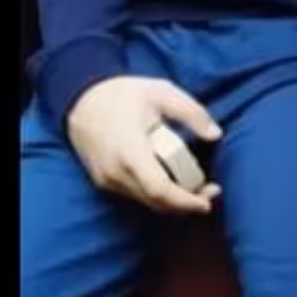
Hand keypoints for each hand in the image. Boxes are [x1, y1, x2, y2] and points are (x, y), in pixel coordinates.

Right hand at [65, 76, 223, 213]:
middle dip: (186, 204)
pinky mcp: (103, 182)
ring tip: (197, 188)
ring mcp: (107, 180)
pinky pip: (135, 195)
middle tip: (211, 193)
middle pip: (156, 202)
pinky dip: (156, 195)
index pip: (160, 189)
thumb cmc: (122, 94)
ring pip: (146, 202)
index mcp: (130, 151)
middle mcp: (116, 172)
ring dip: (172, 201)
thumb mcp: (162, 92)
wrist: (80, 99)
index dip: (186, 201)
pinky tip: (172, 184)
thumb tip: (216, 135)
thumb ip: (192, 113)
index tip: (207, 201)